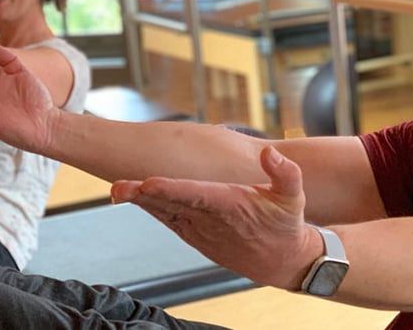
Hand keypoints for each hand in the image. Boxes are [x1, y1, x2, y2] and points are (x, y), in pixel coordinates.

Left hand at [111, 146, 321, 289]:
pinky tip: (135, 197)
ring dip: (141, 201)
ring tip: (119, 189)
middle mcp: (210, 220)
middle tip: (119, 188)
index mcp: (231, 206)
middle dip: (144, 195)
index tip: (149, 183)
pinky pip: (169, 219)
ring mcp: (200, 230)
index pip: (196, 194)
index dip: (172, 189)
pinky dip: (151, 208)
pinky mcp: (195, 235)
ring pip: (165, 213)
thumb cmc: (285, 224)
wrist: (280, 261)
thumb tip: (270, 152)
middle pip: (171, 205)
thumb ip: (285, 172)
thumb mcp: (294, 197)